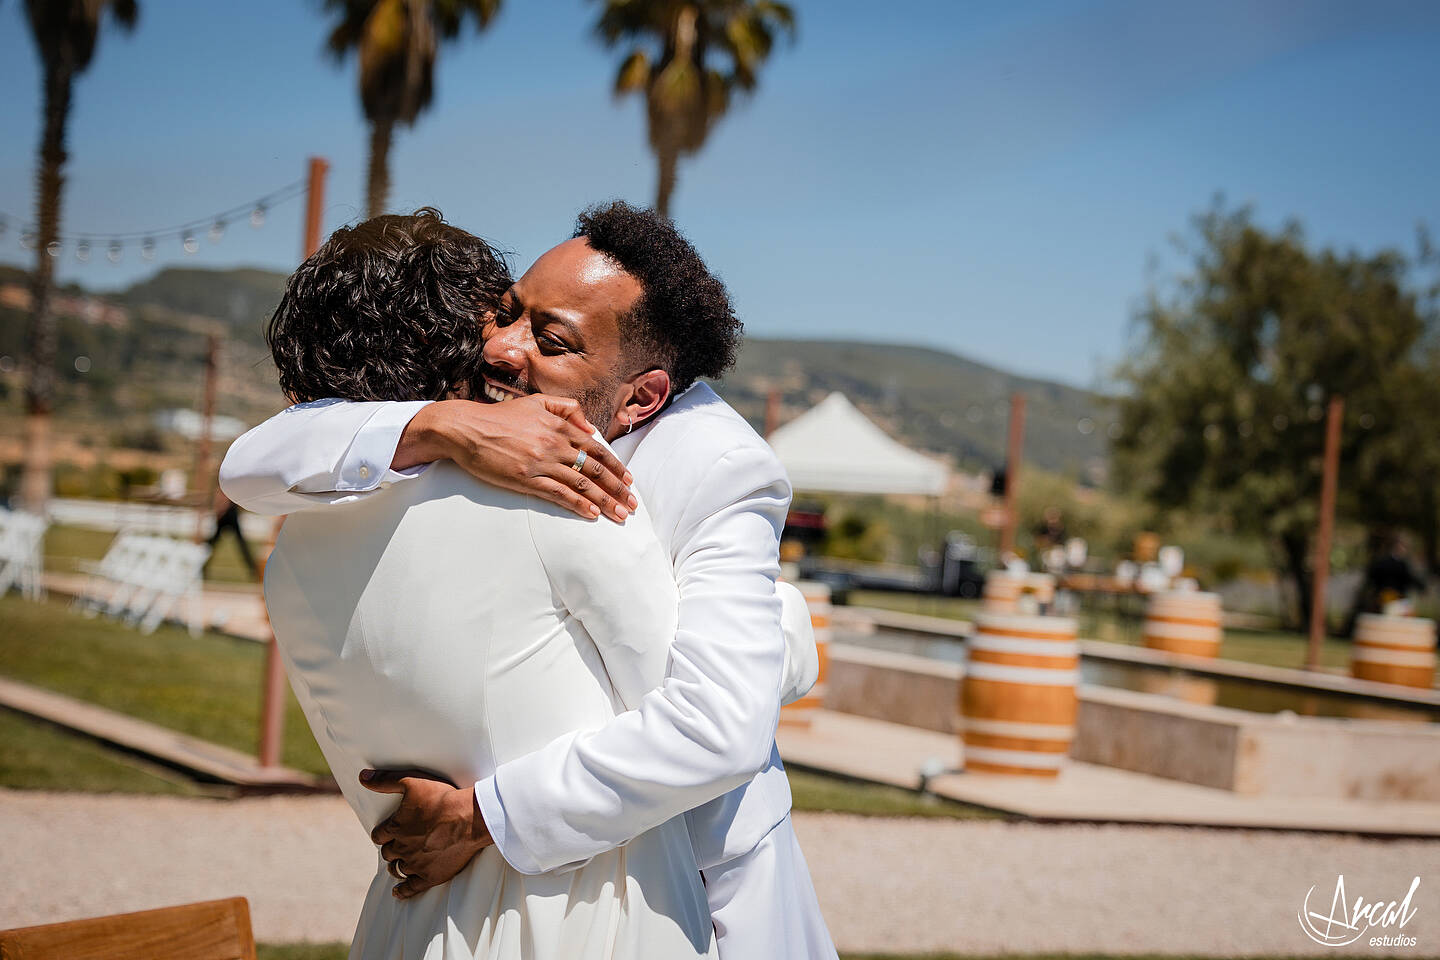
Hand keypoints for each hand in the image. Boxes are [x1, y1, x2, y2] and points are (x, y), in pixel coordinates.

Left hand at [361, 768, 494, 899]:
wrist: (470, 818)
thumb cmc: (442, 798)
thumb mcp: (412, 782)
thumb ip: (385, 780)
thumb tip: (362, 777)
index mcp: (396, 828)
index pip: (379, 835)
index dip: (382, 833)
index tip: (387, 832)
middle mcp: (402, 848)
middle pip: (388, 853)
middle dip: (391, 848)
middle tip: (398, 844)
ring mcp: (416, 864)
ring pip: (398, 869)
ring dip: (396, 866)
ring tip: (400, 863)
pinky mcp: (430, 876)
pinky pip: (411, 888)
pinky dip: (402, 891)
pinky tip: (398, 892)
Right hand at [396, 397, 637, 521]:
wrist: (466, 428)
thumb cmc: (500, 416)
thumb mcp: (536, 402)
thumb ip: (567, 408)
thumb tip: (589, 427)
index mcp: (559, 425)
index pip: (598, 449)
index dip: (617, 467)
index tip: (629, 481)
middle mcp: (555, 443)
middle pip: (596, 470)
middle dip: (618, 489)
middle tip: (632, 505)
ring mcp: (542, 462)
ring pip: (582, 484)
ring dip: (604, 502)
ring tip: (619, 515)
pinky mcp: (526, 479)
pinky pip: (559, 494)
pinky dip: (578, 505)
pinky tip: (591, 514)